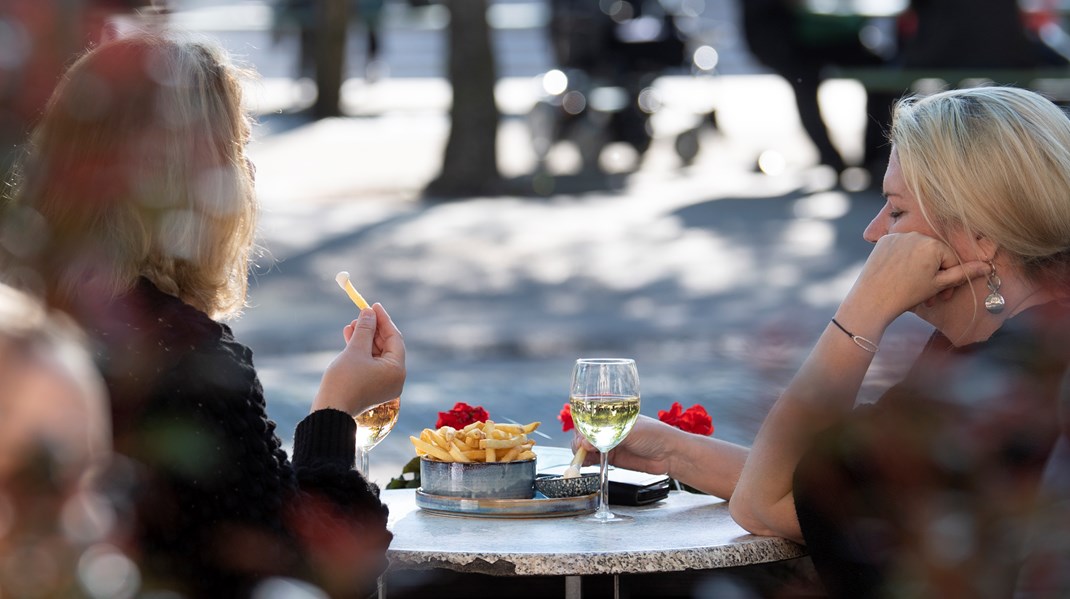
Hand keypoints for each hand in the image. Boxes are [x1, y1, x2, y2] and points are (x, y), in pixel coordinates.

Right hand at [312, 303, 405, 416]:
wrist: (330, 412)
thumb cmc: (344, 381)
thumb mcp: (355, 350)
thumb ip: (364, 329)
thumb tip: (369, 312)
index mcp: (397, 370)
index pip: (394, 338)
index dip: (384, 320)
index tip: (373, 305)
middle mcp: (394, 378)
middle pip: (386, 346)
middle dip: (372, 329)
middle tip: (359, 314)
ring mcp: (383, 384)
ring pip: (376, 354)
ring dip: (364, 338)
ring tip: (350, 325)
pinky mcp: (371, 387)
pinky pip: (370, 364)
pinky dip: (361, 351)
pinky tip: (349, 337)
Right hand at [572, 415, 678, 475]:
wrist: (670, 454)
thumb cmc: (654, 434)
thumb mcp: (630, 431)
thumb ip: (608, 436)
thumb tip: (587, 442)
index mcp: (612, 415)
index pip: (587, 417)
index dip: (581, 426)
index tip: (581, 435)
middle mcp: (608, 428)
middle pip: (584, 433)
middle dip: (580, 440)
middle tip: (584, 447)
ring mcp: (608, 443)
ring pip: (586, 447)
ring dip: (581, 452)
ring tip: (586, 456)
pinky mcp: (611, 458)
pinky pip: (593, 459)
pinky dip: (587, 461)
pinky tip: (588, 462)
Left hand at [842, 232, 989, 325]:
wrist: (871, 300)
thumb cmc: (907, 294)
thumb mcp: (939, 285)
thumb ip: (963, 273)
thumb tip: (988, 266)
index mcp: (933, 244)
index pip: (951, 259)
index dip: (950, 280)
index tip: (943, 296)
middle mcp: (916, 234)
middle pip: (934, 254)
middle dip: (935, 275)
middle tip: (931, 297)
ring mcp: (898, 235)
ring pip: (918, 251)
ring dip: (920, 268)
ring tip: (914, 288)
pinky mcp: (884, 240)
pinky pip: (901, 248)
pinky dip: (904, 261)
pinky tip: (899, 276)